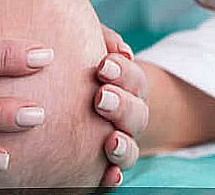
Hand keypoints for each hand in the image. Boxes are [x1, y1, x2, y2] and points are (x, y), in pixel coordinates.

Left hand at [94, 24, 146, 186]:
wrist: (77, 105)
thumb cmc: (80, 67)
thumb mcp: (89, 46)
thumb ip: (100, 38)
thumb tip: (118, 47)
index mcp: (126, 86)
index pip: (133, 78)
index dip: (123, 72)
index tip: (103, 65)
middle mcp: (127, 116)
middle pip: (136, 113)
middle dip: (121, 105)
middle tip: (101, 97)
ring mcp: (118, 143)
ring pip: (130, 148)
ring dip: (122, 144)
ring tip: (110, 140)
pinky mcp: (102, 167)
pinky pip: (114, 176)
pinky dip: (114, 176)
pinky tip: (109, 175)